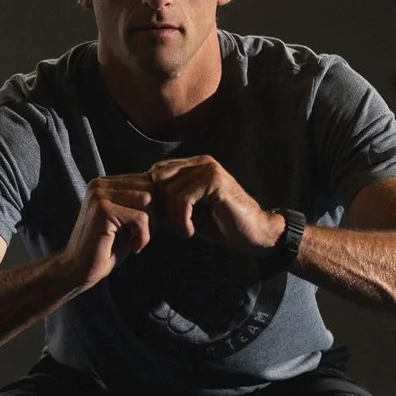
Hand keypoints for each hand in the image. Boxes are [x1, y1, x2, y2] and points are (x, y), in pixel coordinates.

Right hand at [63, 172, 154, 289]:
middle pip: (150, 188)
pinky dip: (144, 235)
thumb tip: (176, 196)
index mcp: (106, 182)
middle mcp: (100, 184)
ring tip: (139, 241)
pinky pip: (140, 218)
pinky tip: (134, 247)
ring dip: (150, 225)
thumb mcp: (129, 222)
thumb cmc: (107, 248)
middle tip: (146, 236)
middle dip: (156, 214)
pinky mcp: (103, 211)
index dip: (157, 205)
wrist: (79, 270)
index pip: (147, 181)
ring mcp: (100, 195)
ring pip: (148, 200)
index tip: (153, 227)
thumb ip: (145, 206)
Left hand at [146, 155, 280, 251]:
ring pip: (170, 190)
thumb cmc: (222, 224)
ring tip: (185, 231)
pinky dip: (182, 219)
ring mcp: (210, 169)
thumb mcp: (190, 212)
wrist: (254, 233)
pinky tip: (190, 231)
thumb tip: (142, 204)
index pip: (158, 171)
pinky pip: (183, 198)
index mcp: (195, 165)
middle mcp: (202, 162)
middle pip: (159, 178)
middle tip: (173, 227)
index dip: (153, 196)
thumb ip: (170, 202)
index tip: (162, 220)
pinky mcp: (215, 181)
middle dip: (160, 206)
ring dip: (173, 217)